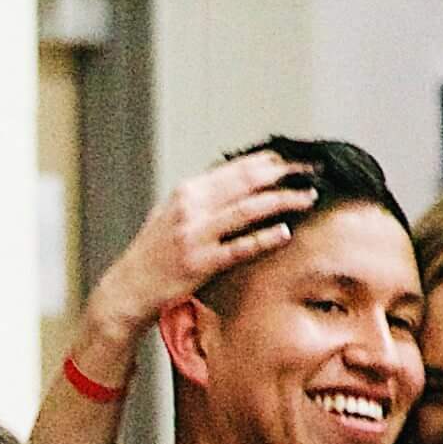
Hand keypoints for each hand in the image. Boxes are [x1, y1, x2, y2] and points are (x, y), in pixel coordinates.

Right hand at [88, 154, 316, 343]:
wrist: (130, 285)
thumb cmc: (155, 252)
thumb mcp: (174, 213)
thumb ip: (205, 197)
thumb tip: (239, 181)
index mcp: (188, 191)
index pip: (236, 167)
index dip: (270, 160)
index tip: (294, 158)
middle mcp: (192, 207)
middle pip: (247, 181)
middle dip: (284, 172)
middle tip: (311, 169)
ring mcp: (196, 235)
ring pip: (248, 210)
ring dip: (282, 200)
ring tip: (307, 196)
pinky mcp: (201, 263)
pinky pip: (239, 247)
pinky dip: (264, 238)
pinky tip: (285, 232)